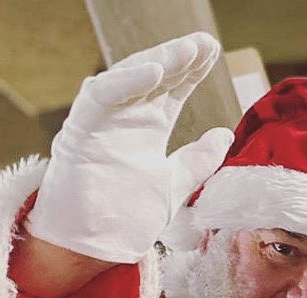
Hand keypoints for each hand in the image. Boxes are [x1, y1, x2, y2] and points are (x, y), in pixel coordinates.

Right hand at [25, 32, 234, 264]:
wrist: (94, 246)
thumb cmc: (126, 216)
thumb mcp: (175, 186)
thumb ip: (198, 161)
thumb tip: (225, 134)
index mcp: (148, 128)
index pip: (172, 90)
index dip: (191, 70)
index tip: (213, 52)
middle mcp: (125, 118)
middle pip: (154, 78)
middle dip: (179, 58)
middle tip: (205, 42)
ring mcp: (102, 121)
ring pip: (129, 80)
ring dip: (158, 62)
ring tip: (186, 50)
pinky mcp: (81, 130)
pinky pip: (101, 97)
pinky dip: (126, 82)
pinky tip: (153, 70)